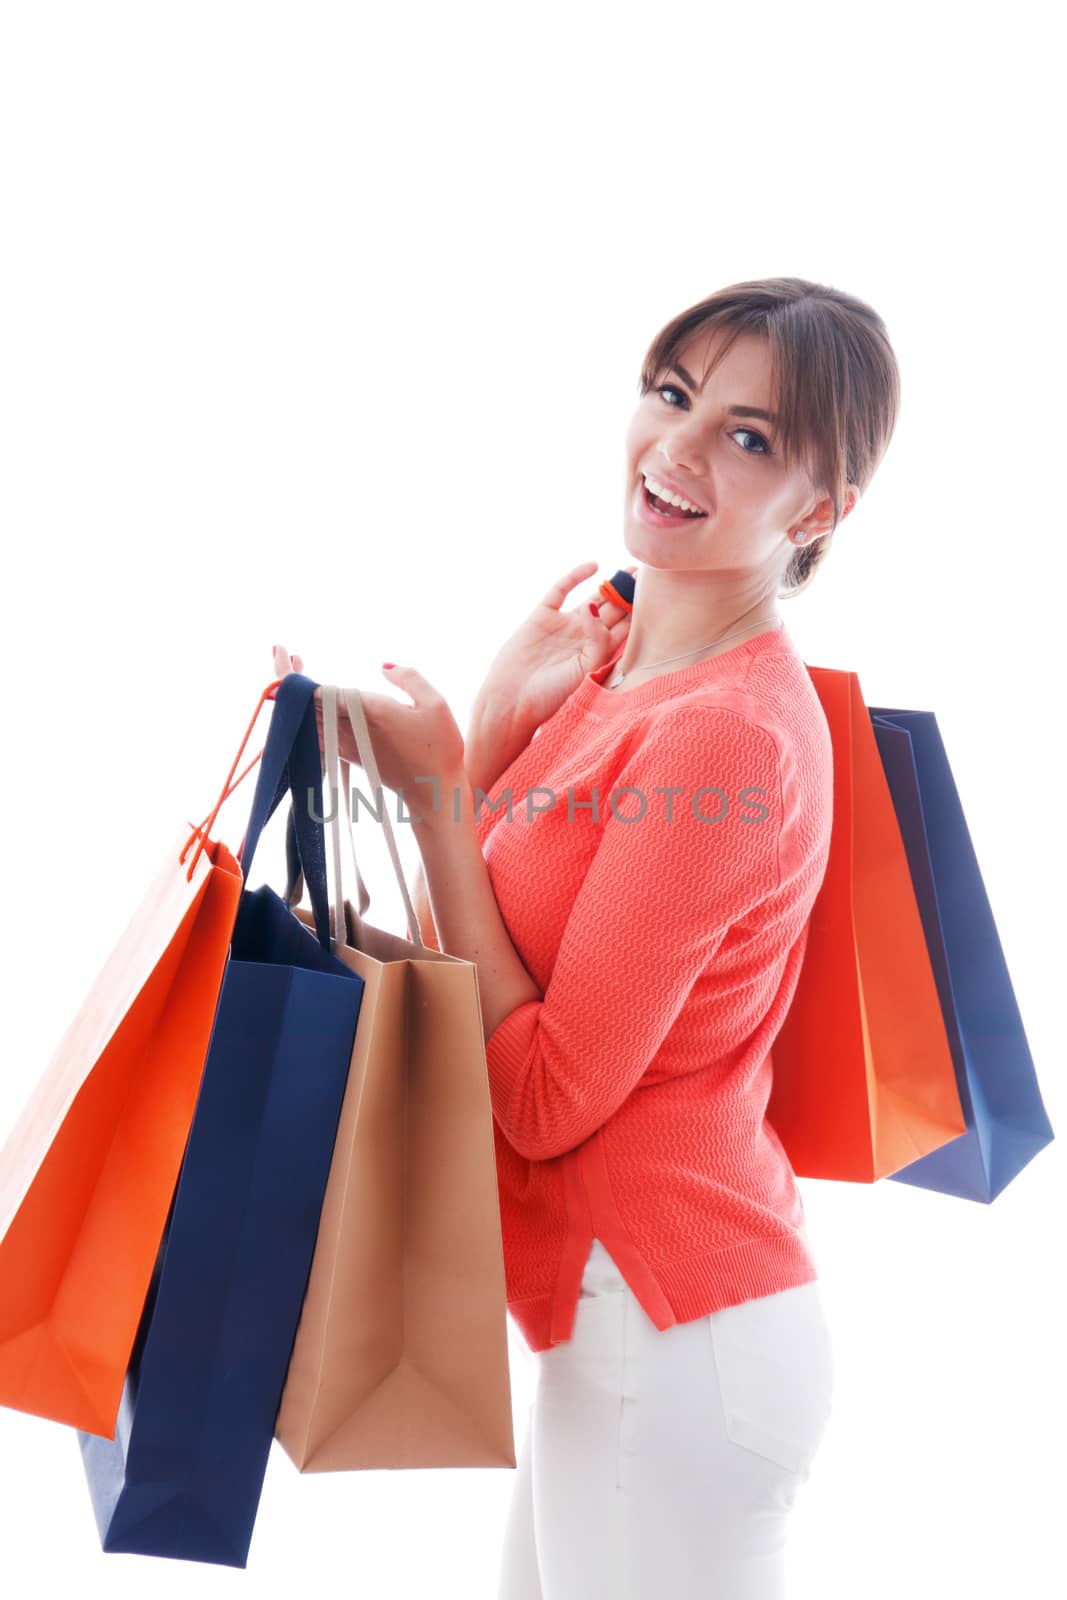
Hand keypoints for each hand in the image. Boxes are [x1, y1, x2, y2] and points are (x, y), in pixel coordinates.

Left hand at [272, 644, 465, 816]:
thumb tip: (383, 666)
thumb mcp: (436, 704)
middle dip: (289, 680)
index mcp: (370, 712)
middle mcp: (352, 729)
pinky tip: (312, 698)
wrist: (433, 793)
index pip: (321, 692)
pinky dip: (308, 713)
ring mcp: (347, 744)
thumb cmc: (439, 749)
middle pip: (307, 704)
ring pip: (310, 718)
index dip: (297, 676)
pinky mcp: (348, 754)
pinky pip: (318, 731)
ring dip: (296, 696)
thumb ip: (409, 678)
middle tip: (282, 653)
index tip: (286, 654)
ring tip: (293, 666)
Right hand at [477, 561, 635, 730]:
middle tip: (649, 576)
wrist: (512, 701)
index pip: (624, 628)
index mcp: (597, 654)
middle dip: (630, 595)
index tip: (658, 596)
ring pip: (592, 597)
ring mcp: (563, 625)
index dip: (639, 612)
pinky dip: (576, 576)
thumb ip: (597, 641)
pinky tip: (594, 565)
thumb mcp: (585, 671)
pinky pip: (561, 590)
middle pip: (612, 610)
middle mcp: (582, 637)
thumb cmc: (551, 695)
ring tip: (631, 569)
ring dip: (611, 584)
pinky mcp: (542, 615)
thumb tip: (594, 607)